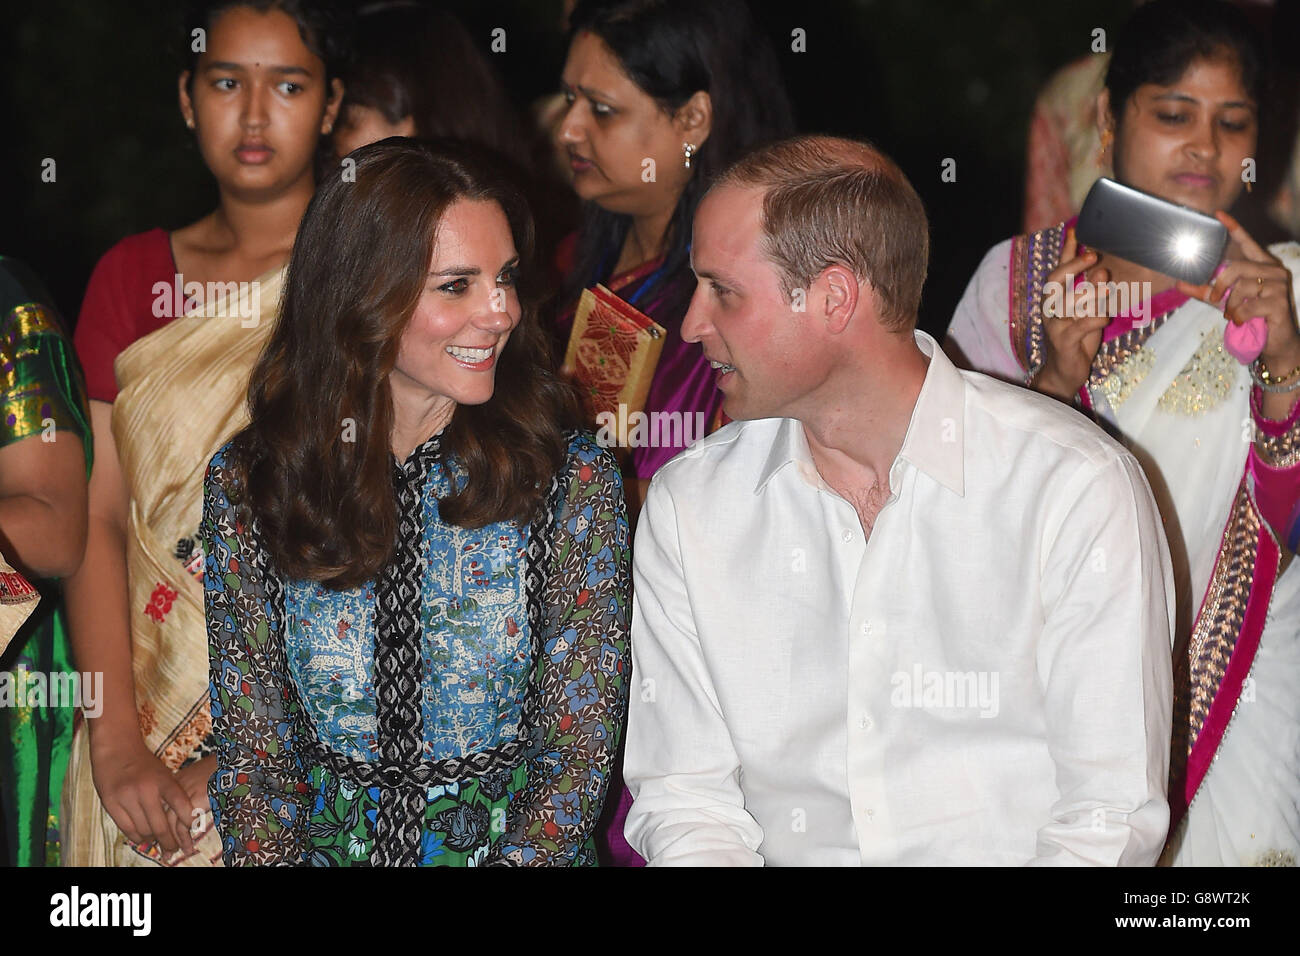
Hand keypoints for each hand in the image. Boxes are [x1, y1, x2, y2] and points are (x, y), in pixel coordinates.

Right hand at [89, 732, 195, 856]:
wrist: (116, 748)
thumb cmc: (143, 763)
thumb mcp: (163, 773)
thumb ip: (171, 794)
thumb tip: (182, 821)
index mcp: (163, 780)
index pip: (181, 805)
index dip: (188, 820)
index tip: (191, 829)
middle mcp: (146, 790)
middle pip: (160, 826)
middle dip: (169, 842)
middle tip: (174, 848)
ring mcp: (127, 798)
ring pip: (143, 831)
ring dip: (152, 840)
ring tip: (158, 842)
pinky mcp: (110, 804)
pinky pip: (126, 829)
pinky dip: (136, 836)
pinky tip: (142, 837)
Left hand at [166, 754, 217, 859]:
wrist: (232, 764)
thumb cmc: (222, 769)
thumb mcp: (202, 777)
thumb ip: (193, 789)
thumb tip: (192, 805)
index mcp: (175, 781)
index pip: (161, 805)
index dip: (161, 821)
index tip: (161, 833)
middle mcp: (173, 789)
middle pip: (160, 816)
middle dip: (160, 834)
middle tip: (162, 849)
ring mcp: (181, 796)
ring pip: (168, 824)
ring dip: (171, 841)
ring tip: (171, 853)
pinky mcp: (191, 804)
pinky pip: (182, 827)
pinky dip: (184, 840)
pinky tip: (188, 848)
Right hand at [1036, 227, 1111, 399]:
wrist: (1064, 372)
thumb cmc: (1078, 338)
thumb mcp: (1088, 311)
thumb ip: (1092, 293)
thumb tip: (1101, 271)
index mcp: (1056, 299)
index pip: (1060, 270)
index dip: (1067, 250)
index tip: (1077, 230)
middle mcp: (1050, 309)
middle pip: (1055, 281)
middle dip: (1074, 266)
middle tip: (1093, 255)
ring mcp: (1054, 325)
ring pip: (1069, 303)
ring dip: (1089, 292)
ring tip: (1104, 283)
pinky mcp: (1063, 341)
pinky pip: (1079, 326)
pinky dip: (1094, 320)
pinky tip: (1105, 317)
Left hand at [1177, 211, 1299, 373]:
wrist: (1274, 341)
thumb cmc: (1250, 315)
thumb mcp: (1224, 300)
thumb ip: (1204, 290)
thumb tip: (1178, 282)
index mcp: (1260, 265)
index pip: (1247, 242)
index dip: (1233, 228)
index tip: (1218, 214)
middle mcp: (1273, 271)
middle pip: (1238, 267)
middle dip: (1220, 284)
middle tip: (1214, 298)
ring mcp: (1279, 286)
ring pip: (1244, 287)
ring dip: (1231, 304)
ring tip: (1231, 313)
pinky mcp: (1279, 303)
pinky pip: (1250, 306)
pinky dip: (1239, 315)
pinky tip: (1240, 320)